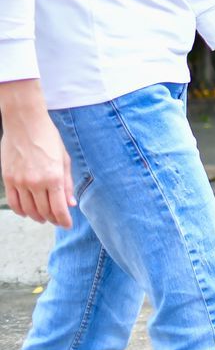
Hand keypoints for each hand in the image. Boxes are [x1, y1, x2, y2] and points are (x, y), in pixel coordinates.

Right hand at [0, 82, 74, 227]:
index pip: (59, 208)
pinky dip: (21, 211)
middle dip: (52, 219)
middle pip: (44, 211)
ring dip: (37, 217)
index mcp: (54, 177)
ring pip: (28, 210)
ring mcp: (20, 182)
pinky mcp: (8, 179)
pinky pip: (14, 203)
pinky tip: (27, 212)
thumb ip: (67, 183)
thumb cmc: (48, 138)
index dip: (64, 220)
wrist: (25, 124)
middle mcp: (36, 182)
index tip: (67, 225)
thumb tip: (71, 203)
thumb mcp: (64, 159)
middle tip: (57, 221)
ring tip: (43, 218)